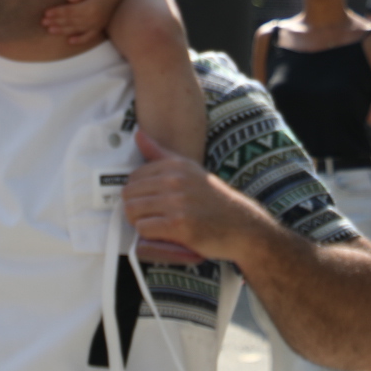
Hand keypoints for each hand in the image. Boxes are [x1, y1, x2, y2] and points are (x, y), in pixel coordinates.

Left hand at [42, 0, 113, 44]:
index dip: (57, 12)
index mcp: (90, 7)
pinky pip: (89, 36)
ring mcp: (96, 24)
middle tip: (43, 22)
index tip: (46, 13)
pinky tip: (70, 41)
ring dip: (63, 30)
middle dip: (56, 22)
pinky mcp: (99, 27)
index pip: (69, 11)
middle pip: (70, 21)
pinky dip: (80, 40)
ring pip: (76, 29)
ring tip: (50, 30)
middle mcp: (93, 18)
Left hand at [121, 129, 266, 264]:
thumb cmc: (212, 199)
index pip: (133, 177)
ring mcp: (177, 203)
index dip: (137, 193)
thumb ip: (160, 153)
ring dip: (139, 222)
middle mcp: (175, 180)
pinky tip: (163, 235)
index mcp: (176, 165)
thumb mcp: (190, 170)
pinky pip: (144, 229)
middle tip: (150, 217)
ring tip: (156, 225)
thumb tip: (137, 134)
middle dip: (134, 208)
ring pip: (132, 211)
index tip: (150, 202)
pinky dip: (148, 236)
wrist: (242, 225)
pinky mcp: (179, 225)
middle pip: (129, 194)